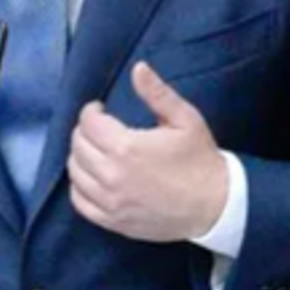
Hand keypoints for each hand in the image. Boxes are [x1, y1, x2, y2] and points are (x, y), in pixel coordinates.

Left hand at [67, 61, 227, 241]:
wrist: (215, 205)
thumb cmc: (200, 159)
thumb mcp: (185, 119)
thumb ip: (157, 93)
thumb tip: (138, 68)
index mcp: (127, 147)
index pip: (88, 123)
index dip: (91, 111)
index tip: (100, 109)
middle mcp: (112, 175)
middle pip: (78, 146)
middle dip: (84, 131)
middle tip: (99, 128)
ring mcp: (111, 201)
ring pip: (75, 173)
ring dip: (80, 156)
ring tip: (95, 150)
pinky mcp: (113, 221)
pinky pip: (80, 201)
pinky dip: (79, 186)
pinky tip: (90, 177)